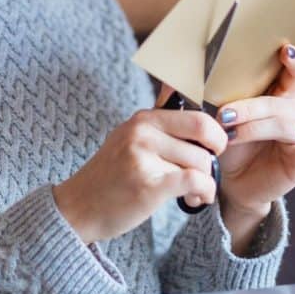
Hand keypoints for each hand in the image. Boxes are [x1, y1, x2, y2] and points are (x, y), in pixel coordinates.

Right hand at [54, 104, 228, 244]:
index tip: (212, 148)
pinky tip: (195, 200)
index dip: (215, 133)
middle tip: (209, 168)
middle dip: (215, 154)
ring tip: (194, 192)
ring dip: (207, 181)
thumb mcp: (129, 138)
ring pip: (201, 162)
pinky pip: (195, 181)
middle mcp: (141, 132)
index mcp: (142, 119)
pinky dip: (204, 192)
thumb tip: (177, 84)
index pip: (196, 116)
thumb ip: (157, 121)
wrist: (78, 208)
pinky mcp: (148, 185)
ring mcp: (143, 157)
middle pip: (204, 135)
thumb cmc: (110, 177)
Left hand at [215, 43, 294, 224]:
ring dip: (258, 126)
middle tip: (223, 116)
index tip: (284, 50)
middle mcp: (293, 109)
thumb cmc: (226, 144)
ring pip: (290, 120)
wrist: (231, 184)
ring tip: (231, 135)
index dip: (294, 59)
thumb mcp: (216, 117)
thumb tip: (180, 79)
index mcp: (277, 92)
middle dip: (251, 107)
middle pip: (283, 99)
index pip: (293, 70)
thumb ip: (209, 97)